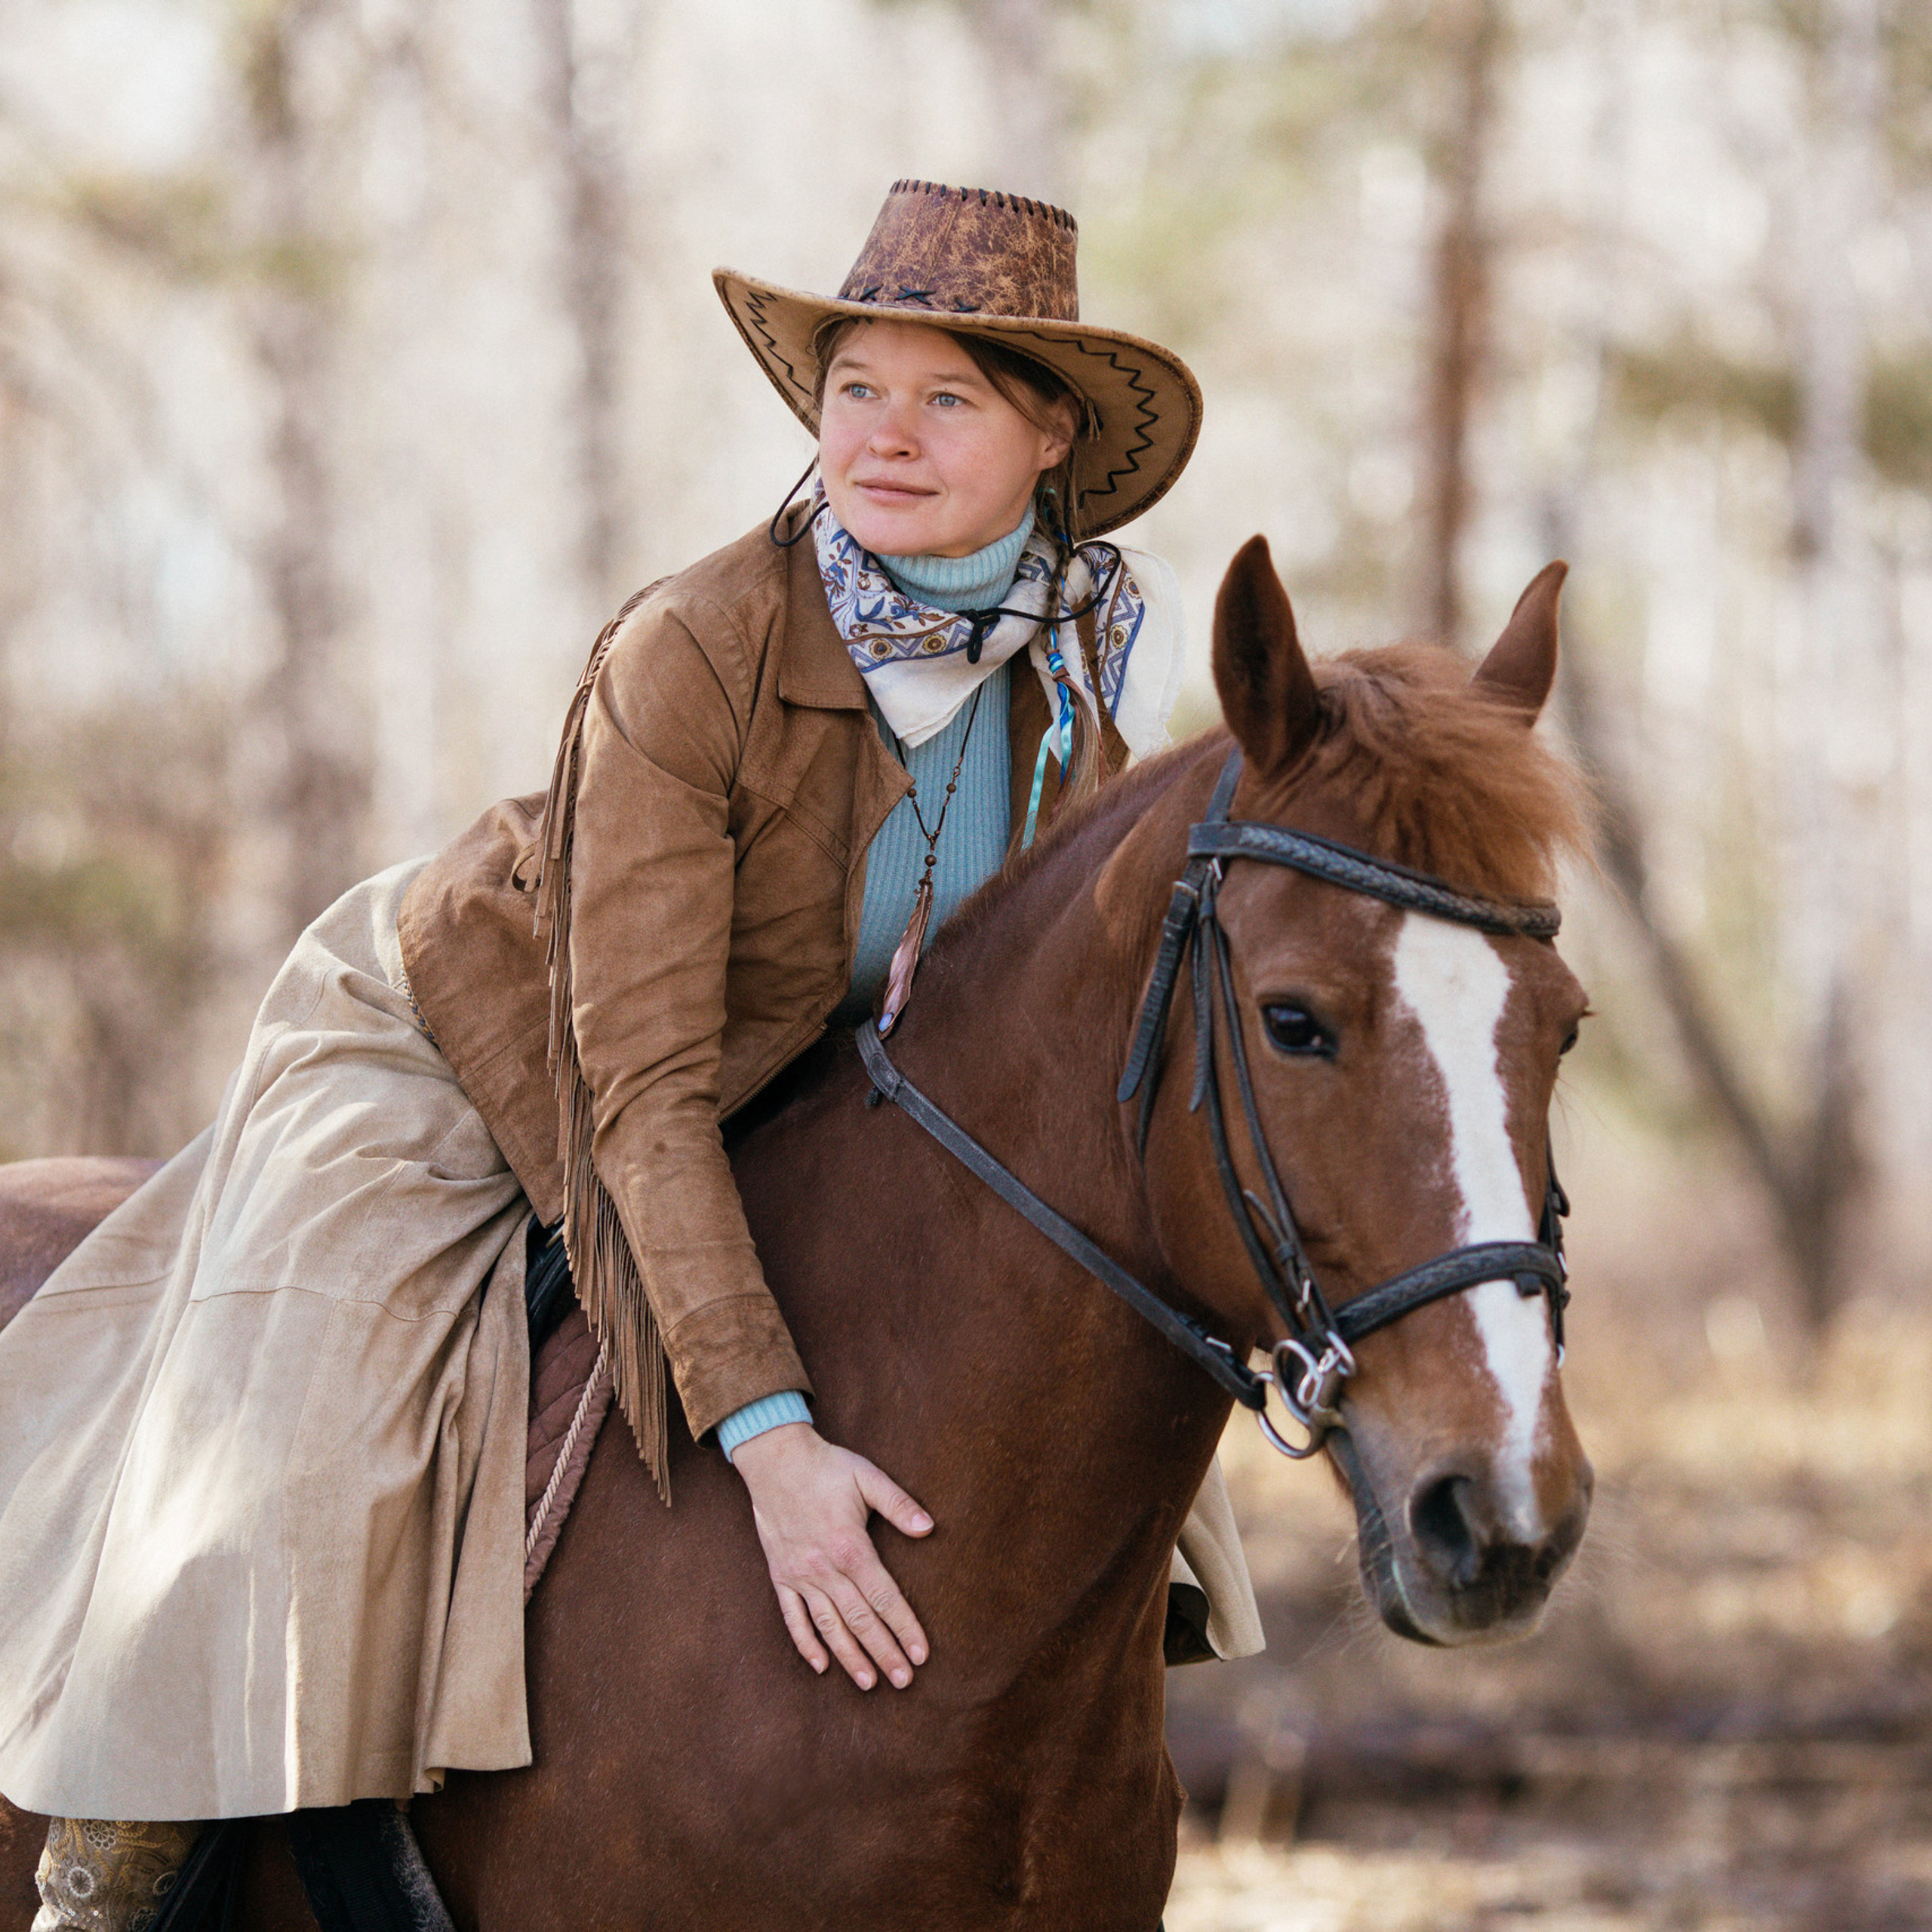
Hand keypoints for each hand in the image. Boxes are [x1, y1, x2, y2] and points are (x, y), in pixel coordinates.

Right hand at [730, 1421, 933, 1688]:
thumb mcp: (867, 1476)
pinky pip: (792, 1617)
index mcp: (850, 1547)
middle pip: (860, 1620)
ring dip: (849, 1656)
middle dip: (884, 1653)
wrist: (775, 1459)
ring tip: (869, 1683)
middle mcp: (824, 1568)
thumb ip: (899, 1504)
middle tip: (904, 1682)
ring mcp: (800, 1575)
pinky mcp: (780, 1575)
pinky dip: (805, 1643)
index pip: (884, 1598)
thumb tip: (929, 1527)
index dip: (905, 1628)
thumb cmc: (827, 1467)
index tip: (921, 1655)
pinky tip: (821, 1665)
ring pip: (828, 1626)